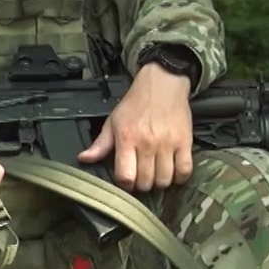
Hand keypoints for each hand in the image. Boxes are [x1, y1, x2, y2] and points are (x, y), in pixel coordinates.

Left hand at [78, 63, 194, 190]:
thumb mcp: (113, 121)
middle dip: (142, 185)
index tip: (127, 180)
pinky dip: (180, 177)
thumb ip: (100, 144)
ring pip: (164, 179)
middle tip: (142, 177)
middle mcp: (147, 144)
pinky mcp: (185, 142)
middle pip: (146, 182)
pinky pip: (185, 170)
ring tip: (157, 174)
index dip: (125, 184)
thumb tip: (83, 159)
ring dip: (160, 182)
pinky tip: (174, 173)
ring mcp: (168, 144)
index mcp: (127, 139)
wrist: (163, 83)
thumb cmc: (136, 103)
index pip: (125, 176)